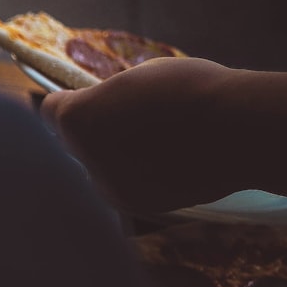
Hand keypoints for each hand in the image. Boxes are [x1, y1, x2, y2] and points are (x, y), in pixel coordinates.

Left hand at [40, 57, 240, 214]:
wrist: (236, 130)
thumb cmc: (189, 91)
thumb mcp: (136, 81)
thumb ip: (107, 102)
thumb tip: (101, 115)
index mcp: (76, 119)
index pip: (50, 111)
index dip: (68, 102)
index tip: (82, 99)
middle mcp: (82, 159)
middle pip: (72, 144)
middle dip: (90, 134)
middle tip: (124, 120)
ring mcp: (109, 187)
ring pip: (99, 170)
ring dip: (115, 159)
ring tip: (156, 140)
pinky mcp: (136, 205)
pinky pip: (127, 186)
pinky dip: (141, 176)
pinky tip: (170, 160)